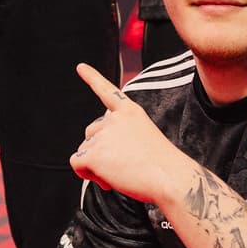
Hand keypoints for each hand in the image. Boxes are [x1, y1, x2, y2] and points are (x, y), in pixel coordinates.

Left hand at [72, 63, 188, 204]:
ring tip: (120, 174)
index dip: (92, 78)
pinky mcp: (94, 154)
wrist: (170, 178)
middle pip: (91, 133)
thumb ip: (121, 138)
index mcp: (130, 112)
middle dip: (99, 151)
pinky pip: (77, 163)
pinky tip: (106, 180)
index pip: (108, 91)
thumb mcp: (145, 139)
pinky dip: (86, 174)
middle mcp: (114, 119)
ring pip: (84, 150)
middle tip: (121, 166)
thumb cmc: (163, 166)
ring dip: (96, 165)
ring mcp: (103, 135)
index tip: (80, 67)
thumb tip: (97, 153)